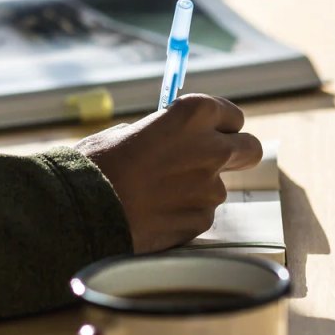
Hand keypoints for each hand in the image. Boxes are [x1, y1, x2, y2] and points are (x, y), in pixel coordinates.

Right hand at [75, 94, 261, 253]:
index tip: (208, 132)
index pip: (233, 115)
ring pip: (217, 186)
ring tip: (158, 194)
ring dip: (198, 188)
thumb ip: (163, 132)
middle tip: (212, 160)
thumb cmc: (99, 162)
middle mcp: (212, 148)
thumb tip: (172, 140)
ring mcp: (211, 187)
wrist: (84, 208)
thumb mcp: (130, 131)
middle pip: (250, 148)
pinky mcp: (202, 220)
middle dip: (237, 153)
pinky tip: (154, 213)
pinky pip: (200, 214)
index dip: (219, 125)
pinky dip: (183, 214)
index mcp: (193, 114)